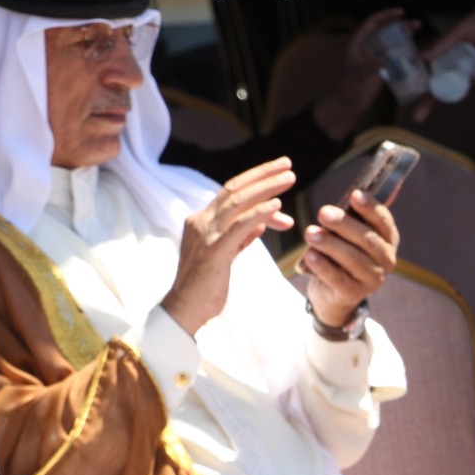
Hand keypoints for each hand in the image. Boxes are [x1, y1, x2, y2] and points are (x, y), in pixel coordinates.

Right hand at [160, 158, 296, 335]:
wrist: (185, 309)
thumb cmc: (205, 285)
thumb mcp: (224, 255)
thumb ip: (240, 236)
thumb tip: (261, 223)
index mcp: (201, 221)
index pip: (229, 192)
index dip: (254, 178)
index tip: (278, 171)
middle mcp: (201, 222)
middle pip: (234, 189)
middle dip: (263, 175)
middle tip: (288, 165)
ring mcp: (206, 235)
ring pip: (238, 202)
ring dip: (266, 188)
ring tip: (289, 178)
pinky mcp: (214, 251)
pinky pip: (239, 226)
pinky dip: (259, 212)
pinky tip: (277, 204)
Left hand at [298, 189, 399, 323]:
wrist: (332, 293)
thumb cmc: (341, 255)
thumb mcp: (350, 234)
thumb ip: (355, 215)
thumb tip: (360, 188)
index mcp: (388, 238)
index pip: (383, 220)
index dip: (370, 207)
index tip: (354, 194)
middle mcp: (386, 258)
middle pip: (367, 239)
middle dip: (344, 224)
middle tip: (323, 212)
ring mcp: (372, 278)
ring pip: (353, 259)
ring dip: (331, 244)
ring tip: (310, 233)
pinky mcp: (354, 294)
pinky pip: (338, 278)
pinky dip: (323, 266)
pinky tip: (309, 255)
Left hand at [313, 8, 406, 140]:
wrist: (347, 106)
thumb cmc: (346, 90)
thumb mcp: (356, 77)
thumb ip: (368, 67)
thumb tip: (383, 58)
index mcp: (357, 44)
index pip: (372, 23)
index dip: (385, 15)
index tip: (400, 12)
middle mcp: (368, 48)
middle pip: (386, 30)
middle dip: (400, 24)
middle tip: (416, 23)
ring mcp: (377, 57)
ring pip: (393, 42)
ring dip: (405, 36)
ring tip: (418, 30)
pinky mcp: (384, 68)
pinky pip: (397, 55)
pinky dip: (406, 51)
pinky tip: (418, 49)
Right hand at [412, 6, 474, 120]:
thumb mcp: (457, 32)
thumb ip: (441, 45)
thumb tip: (422, 57)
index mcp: (442, 58)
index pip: (427, 76)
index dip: (417, 89)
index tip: (406, 100)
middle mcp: (453, 69)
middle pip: (437, 90)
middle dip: (427, 105)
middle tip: (417, 117)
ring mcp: (468, 74)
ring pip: (457, 91)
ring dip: (457, 93)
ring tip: (462, 81)